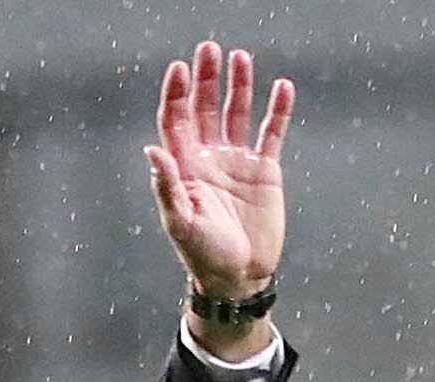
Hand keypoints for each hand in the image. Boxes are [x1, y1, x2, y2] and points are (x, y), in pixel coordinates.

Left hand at [145, 43, 290, 320]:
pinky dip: (278, 110)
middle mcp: (209, 158)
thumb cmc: (204, 256)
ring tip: (241, 58)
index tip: (180, 69)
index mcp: (185, 168)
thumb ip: (167, 187)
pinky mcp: (265, 170)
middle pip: (204, 108)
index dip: (177, 94)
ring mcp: (237, 161)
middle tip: (209, 50)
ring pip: (237, 113)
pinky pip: (271, 133)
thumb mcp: (181, 224)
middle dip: (206, 79)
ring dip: (239, 86)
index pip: (177, 121)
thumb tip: (152, 151)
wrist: (239, 277)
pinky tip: (282, 86)